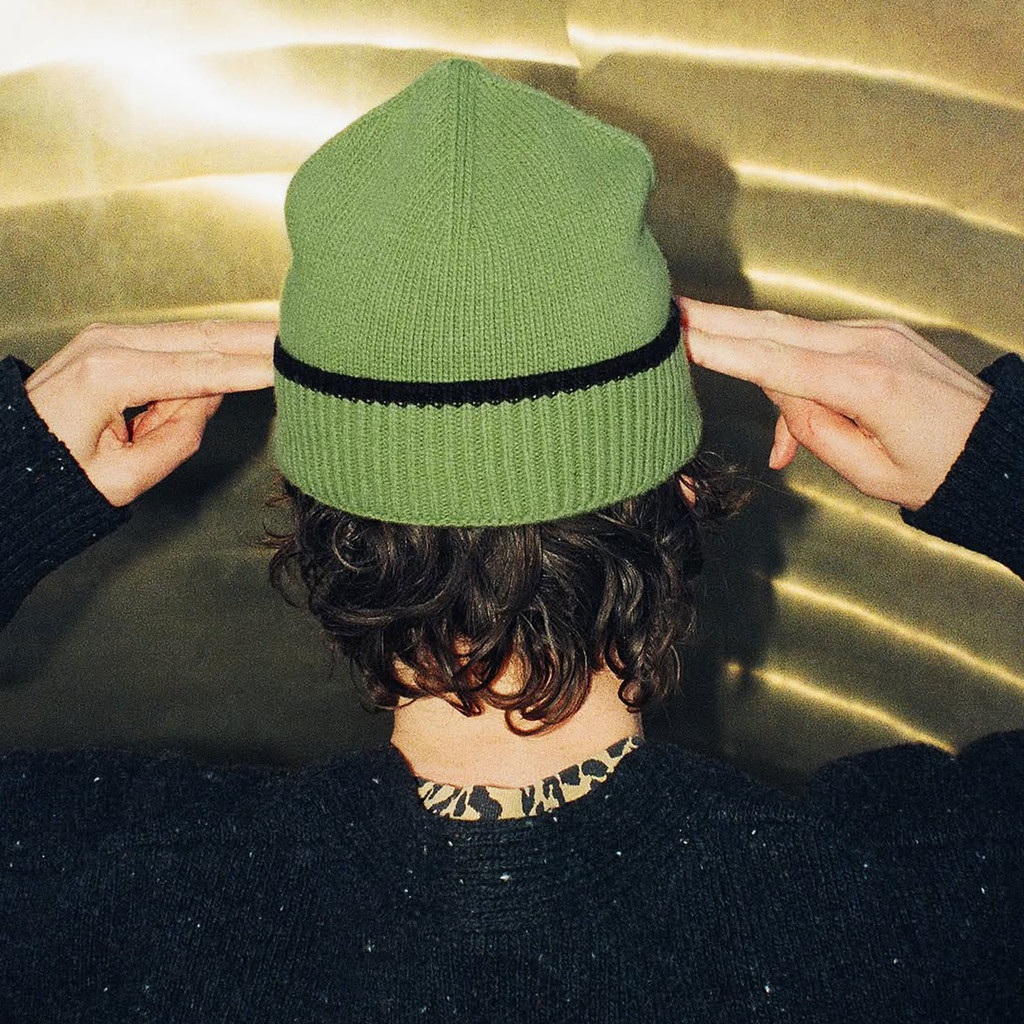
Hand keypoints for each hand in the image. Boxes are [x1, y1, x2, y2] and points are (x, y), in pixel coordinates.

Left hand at [25, 319, 276, 506]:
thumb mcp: (123, 477)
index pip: (199, 370)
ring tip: (276, 343)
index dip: (250, 369)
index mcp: (106, 375)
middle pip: (202, 337)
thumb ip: (177, 438)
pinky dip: (205, 354)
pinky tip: (232, 357)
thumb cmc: (58, 474)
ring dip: (233, 344)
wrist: (10, 461)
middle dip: (255, 337)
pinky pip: (173, 344)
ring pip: (191, 335)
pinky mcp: (114, 341)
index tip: (288, 366)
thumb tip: (208, 400)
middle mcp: (108, 344)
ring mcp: (109, 336)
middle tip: (300, 334)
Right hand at [678, 298, 994, 511]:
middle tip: (670, 309)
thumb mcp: (870, 473)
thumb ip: (814, 432)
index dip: (722, 349)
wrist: (999, 446)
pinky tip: (791, 415)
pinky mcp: (879, 334)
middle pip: (775, 329)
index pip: (776, 363)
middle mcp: (870, 346)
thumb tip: (780, 395)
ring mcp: (876, 334)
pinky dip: (791, 369)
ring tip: (705, 350)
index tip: (680, 335)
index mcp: (868, 385)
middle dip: (717, 321)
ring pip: (793, 336)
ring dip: (752, 353)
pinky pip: (818, 346)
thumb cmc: (939, 471)